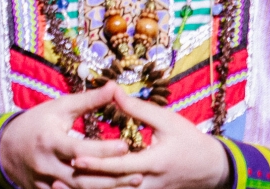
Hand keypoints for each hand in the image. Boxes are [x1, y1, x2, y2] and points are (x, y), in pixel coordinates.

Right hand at [0, 84, 141, 188]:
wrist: (4, 148)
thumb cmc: (36, 123)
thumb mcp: (59, 108)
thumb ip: (88, 101)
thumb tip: (115, 87)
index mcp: (49, 141)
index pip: (79, 149)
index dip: (102, 150)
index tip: (126, 146)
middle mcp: (46, 165)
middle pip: (82, 178)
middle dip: (112, 178)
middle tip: (139, 175)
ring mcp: (44, 182)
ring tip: (132, 184)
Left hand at [69, 92, 229, 188]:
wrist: (212, 168)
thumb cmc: (189, 140)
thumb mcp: (167, 120)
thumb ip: (138, 109)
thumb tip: (113, 91)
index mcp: (153, 162)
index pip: (120, 166)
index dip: (96, 163)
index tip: (74, 159)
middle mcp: (149, 183)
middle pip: (113, 188)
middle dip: (86, 185)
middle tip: (58, 179)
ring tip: (61, 187)